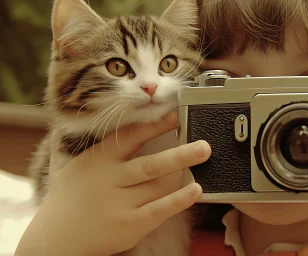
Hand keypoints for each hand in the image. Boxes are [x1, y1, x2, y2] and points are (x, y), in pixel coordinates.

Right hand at [15, 112, 210, 255]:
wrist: (55, 240)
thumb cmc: (65, 199)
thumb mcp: (64, 168)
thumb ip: (67, 144)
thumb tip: (64, 122)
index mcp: (98, 160)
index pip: (131, 137)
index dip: (155, 125)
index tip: (176, 115)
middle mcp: (110, 180)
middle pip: (151, 164)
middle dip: (180, 153)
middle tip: (204, 143)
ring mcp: (121, 203)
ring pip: (159, 184)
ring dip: (183, 170)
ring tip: (204, 157)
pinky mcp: (131, 224)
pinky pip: (160, 209)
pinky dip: (180, 199)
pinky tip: (196, 190)